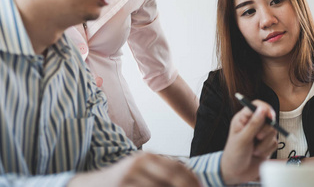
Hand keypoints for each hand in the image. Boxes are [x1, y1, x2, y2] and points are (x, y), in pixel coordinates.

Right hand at [68, 151, 199, 186]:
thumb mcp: (142, 171)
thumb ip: (161, 173)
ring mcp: (131, 174)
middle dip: (187, 186)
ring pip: (160, 185)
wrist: (92, 185)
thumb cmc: (123, 180)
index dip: (193, 178)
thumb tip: (190, 180)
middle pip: (172, 175)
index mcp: (150, 156)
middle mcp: (141, 161)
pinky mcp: (123, 184)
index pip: (178, 166)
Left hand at [220, 100, 277, 184]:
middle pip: (268, 117)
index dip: (265, 108)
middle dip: (265, 129)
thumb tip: (263, 109)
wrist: (237, 173)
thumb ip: (254, 124)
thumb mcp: (243, 139)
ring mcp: (260, 133)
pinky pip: (275, 142)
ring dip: (265, 142)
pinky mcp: (267, 143)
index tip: (270, 115)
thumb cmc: (234, 154)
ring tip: (254, 149)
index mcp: (243, 119)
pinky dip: (267, 149)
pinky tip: (258, 153)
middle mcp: (252, 124)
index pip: (256, 105)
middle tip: (258, 137)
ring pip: (273, 131)